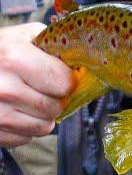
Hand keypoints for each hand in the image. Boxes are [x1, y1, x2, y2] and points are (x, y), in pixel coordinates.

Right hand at [0, 23, 74, 146]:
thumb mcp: (22, 36)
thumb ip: (53, 47)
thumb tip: (81, 66)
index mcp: (14, 58)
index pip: (65, 83)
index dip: (66, 79)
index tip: (58, 75)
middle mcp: (4, 88)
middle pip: (56, 107)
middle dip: (55, 98)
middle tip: (42, 88)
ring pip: (44, 127)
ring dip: (42, 115)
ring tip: (28, 99)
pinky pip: (25, 138)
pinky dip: (24, 128)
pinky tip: (14, 111)